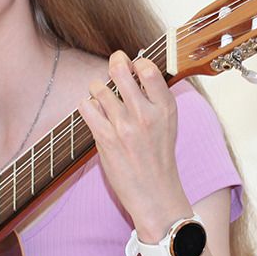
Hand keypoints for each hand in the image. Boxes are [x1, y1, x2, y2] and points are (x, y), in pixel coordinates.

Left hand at [77, 51, 191, 236]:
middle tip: (115, 64)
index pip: (148, 69)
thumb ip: (156, 97)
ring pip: (99, 88)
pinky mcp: (106, 139)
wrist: (155, 193)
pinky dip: (88, 105)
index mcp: (166, 108)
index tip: (134, 65)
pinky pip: (87, 106)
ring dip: (98, 88)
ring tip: (103, 96)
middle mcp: (146, 114)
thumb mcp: (169, 122)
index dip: (137, 62)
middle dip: (115, 63)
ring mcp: (124, 127)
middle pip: (120, 71)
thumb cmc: (160, 156)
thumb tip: (139, 68)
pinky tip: (95, 111)